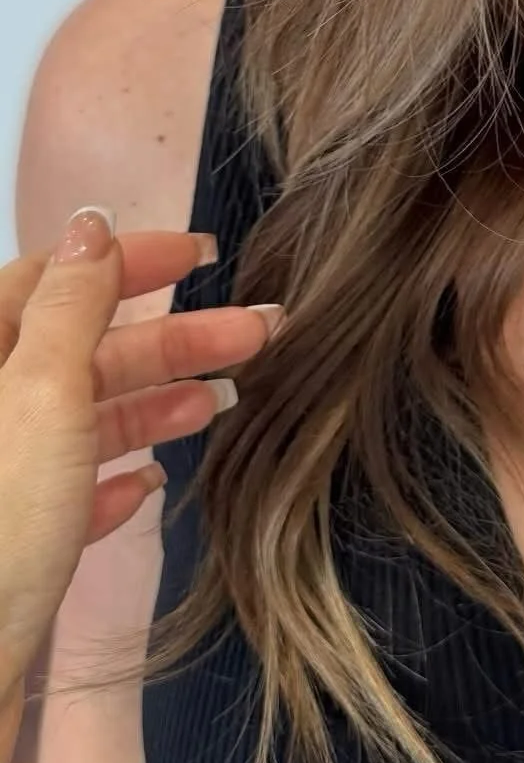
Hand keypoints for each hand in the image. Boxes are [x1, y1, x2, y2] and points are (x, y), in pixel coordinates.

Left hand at [0, 207, 283, 760]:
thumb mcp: (42, 392)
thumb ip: (72, 304)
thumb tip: (92, 222)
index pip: (57, 277)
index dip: (132, 260)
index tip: (204, 254)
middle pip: (83, 348)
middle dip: (173, 339)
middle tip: (258, 332)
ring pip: (82, 418)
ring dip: (156, 405)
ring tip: (224, 407)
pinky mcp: (6, 540)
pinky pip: (66, 490)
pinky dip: (114, 479)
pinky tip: (149, 487)